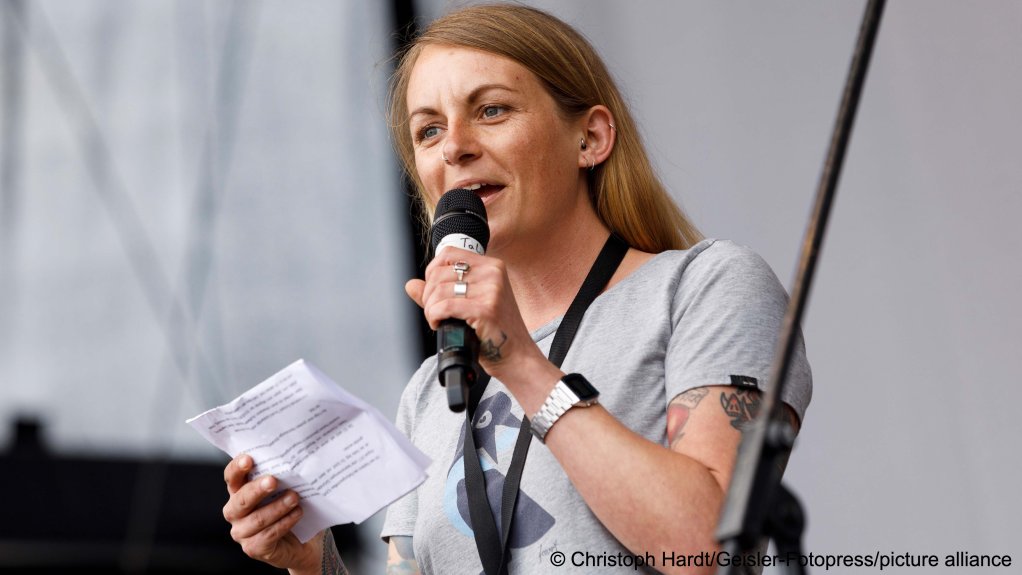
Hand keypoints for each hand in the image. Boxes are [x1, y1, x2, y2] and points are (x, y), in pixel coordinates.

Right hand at [222, 454, 320, 570]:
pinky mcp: (254, 548)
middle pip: (241, 499)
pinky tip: (297, 514)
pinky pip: (268, 535)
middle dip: (257, 489)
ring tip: (294, 497)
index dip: (237, 468)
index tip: (248, 459)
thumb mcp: (286, 489)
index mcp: (239, 492)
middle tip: (273, 480)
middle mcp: (236, 512)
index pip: (232, 477)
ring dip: (277, 507)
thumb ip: (282, 476)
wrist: (304, 541)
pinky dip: (284, 523)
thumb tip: (292, 461)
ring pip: (257, 519)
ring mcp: (242, 532)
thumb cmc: (292, 508)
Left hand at [405, 247, 545, 381]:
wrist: (516, 356)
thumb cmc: (494, 331)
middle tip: (436, 312)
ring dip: (430, 309)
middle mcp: (493, 273)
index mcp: (491, 266)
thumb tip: (411, 284)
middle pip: (439, 274)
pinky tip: (440, 324)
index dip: (432, 271)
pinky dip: (435, 317)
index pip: (448, 254)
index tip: (433, 291)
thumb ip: (439, 292)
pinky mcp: (486, 309)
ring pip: (438, 291)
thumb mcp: (469, 304)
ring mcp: (491, 290)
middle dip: (428, 296)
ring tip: (439, 320)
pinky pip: (445, 306)